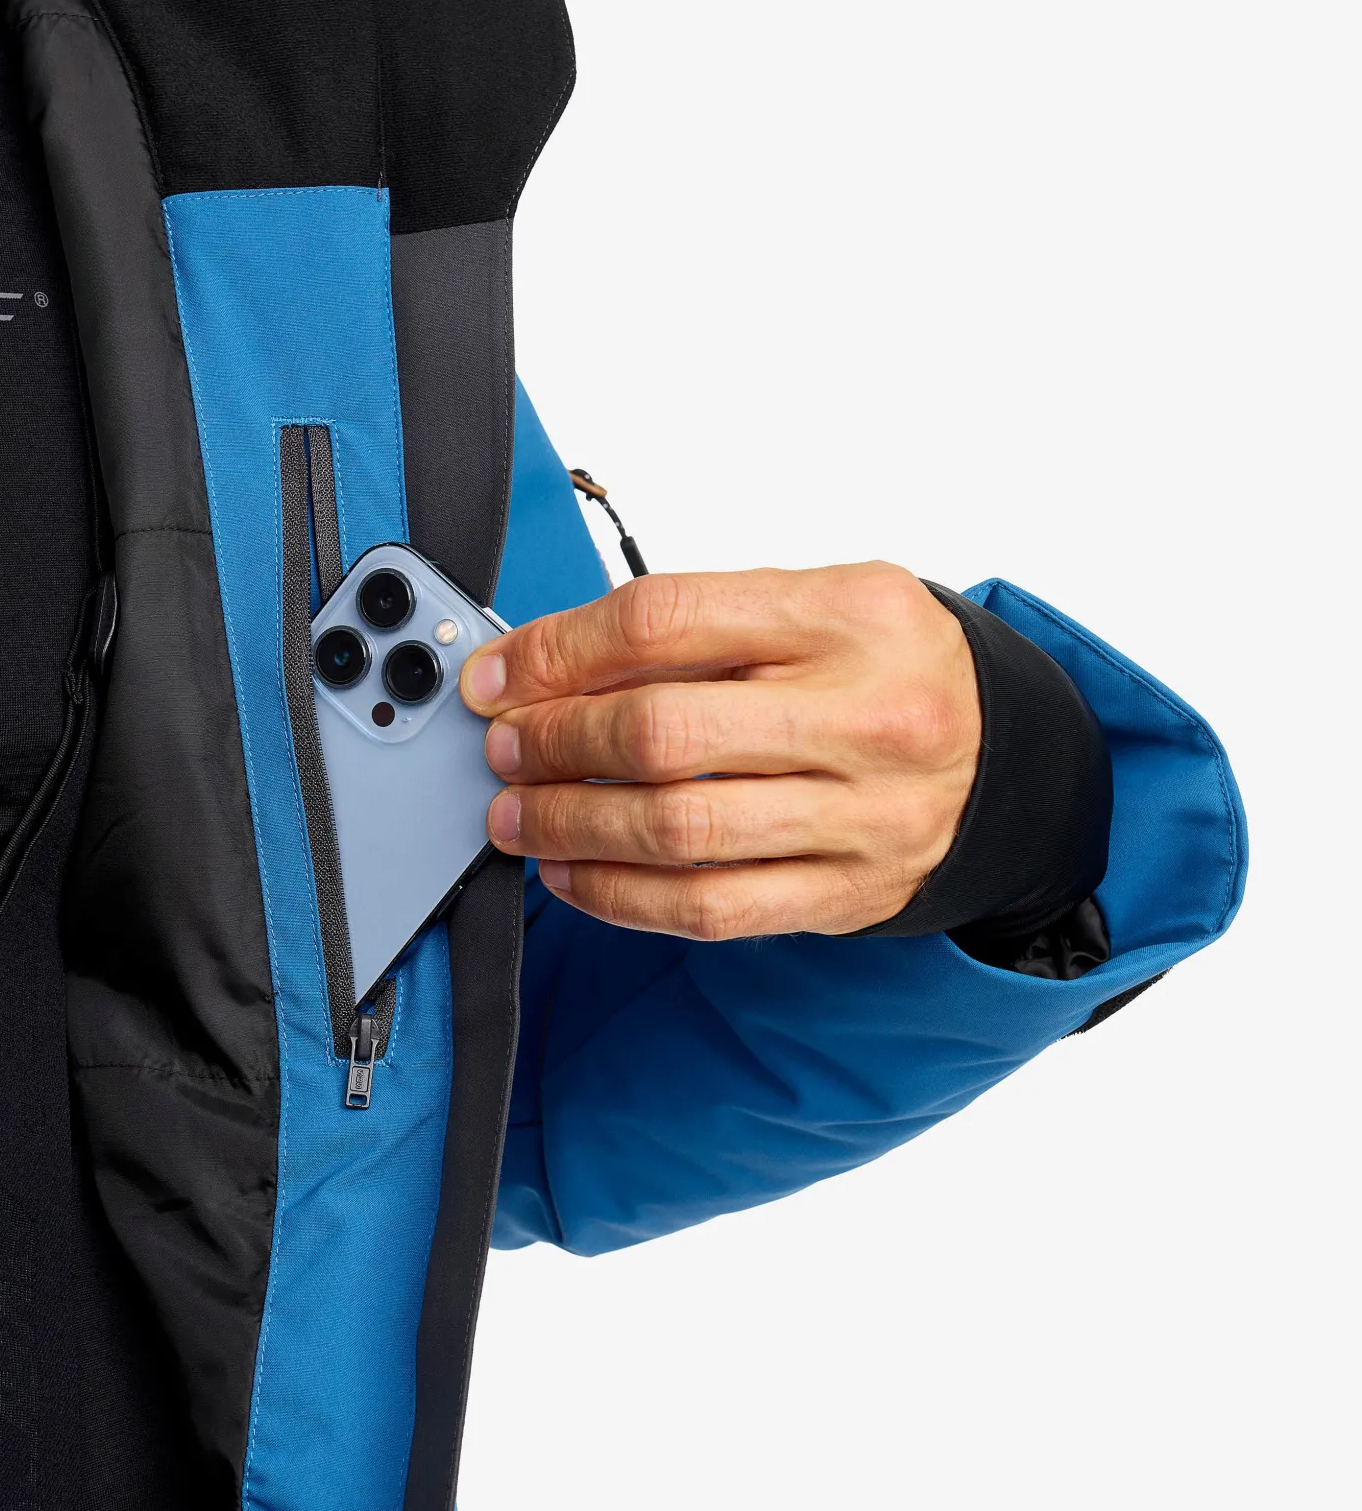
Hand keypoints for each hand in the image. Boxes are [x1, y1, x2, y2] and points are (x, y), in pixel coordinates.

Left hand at [459, 562, 980, 939]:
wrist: (1010, 755)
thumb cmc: (885, 670)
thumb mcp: (818, 603)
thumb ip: (699, 624)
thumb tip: (546, 665)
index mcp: (849, 615)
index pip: (666, 622)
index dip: (558, 652)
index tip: (500, 675)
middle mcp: (864, 716)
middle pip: (663, 733)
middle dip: (552, 743)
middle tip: (504, 747)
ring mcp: (862, 816)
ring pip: (678, 831)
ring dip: (569, 826)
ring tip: (518, 816)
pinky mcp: (846, 894)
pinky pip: (709, 907)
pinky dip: (619, 896)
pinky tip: (572, 876)